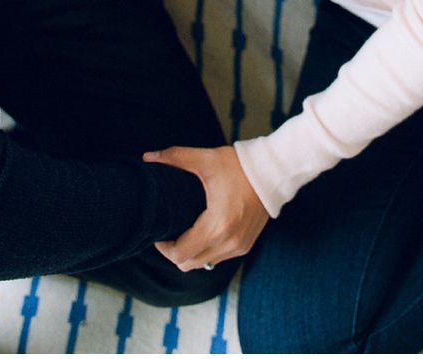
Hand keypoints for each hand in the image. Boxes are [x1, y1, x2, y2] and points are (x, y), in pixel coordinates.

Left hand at [145, 145, 268, 271]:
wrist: (275, 171)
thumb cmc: (240, 165)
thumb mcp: (207, 159)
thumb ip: (176, 157)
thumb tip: (148, 157)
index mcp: (217, 226)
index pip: (179, 255)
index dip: (163, 247)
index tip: (160, 232)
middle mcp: (229, 242)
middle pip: (188, 265)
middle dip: (174, 252)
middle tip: (170, 232)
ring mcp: (239, 246)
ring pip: (202, 263)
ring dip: (191, 253)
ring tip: (186, 231)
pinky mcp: (246, 245)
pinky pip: (218, 258)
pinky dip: (207, 251)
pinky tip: (205, 232)